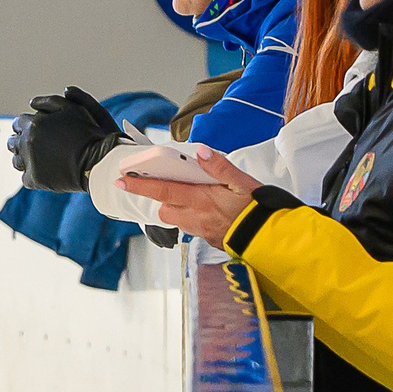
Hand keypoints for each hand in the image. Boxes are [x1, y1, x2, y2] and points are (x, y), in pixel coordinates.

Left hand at [9, 86, 123, 191]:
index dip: (27, 126)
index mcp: (33, 125)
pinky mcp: (35, 180)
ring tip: (40, 158)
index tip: (35, 130)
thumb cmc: (88, 134)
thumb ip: (50, 102)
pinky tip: (44, 171)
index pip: (18, 123)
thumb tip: (32, 103)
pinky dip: (33, 174)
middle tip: (36, 145)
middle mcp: (27, 143)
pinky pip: (26, 177)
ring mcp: (30, 162)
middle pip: (13, 142)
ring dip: (25, 158)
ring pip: (17, 160)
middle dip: (22, 141)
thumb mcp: (72, 109)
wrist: (97, 162)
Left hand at [120, 149, 258, 243]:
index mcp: (201, 200)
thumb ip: (220, 166)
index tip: (122, 180)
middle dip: (162, 198)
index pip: (162, 190)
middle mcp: (196, 218)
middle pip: (165, 209)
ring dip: (178, 208)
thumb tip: (200, 151)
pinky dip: (193, 217)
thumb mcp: (243, 182)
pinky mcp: (209, 240)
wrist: (270, 240)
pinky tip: (209, 211)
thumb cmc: (258, 210)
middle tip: (171, 185)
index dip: (140, 185)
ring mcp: (201, 231)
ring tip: (194, 197)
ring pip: (177, 219)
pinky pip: (192, 227)